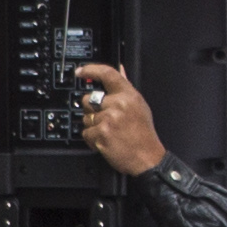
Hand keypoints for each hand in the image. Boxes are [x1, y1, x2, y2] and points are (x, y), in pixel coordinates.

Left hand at [73, 60, 168, 178]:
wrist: (147, 157)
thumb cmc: (143, 133)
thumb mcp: (139, 105)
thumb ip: (125, 86)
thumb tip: (119, 69)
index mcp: (129, 95)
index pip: (107, 74)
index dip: (90, 70)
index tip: (80, 71)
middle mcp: (118, 104)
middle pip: (89, 98)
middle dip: (92, 109)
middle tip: (106, 119)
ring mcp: (109, 119)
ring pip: (85, 117)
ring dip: (93, 126)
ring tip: (109, 132)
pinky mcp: (101, 133)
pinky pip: (85, 132)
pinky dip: (92, 139)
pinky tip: (105, 140)